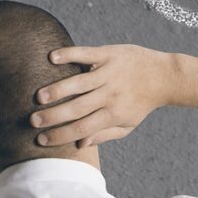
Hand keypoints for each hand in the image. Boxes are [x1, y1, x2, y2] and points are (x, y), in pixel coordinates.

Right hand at [26, 45, 197, 151]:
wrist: (164, 76)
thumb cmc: (141, 103)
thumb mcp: (128, 125)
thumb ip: (104, 135)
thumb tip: (79, 143)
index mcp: (114, 114)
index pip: (82, 128)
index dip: (61, 135)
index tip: (41, 140)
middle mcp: (110, 94)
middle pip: (78, 108)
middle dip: (54, 116)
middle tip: (33, 121)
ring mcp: (109, 72)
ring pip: (80, 83)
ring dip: (58, 89)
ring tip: (38, 97)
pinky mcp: (109, 54)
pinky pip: (87, 54)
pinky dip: (69, 55)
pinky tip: (52, 58)